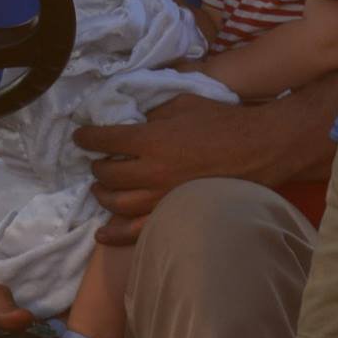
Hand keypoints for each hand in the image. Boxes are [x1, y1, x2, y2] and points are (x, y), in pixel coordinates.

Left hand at [76, 93, 242, 244]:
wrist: (256, 148)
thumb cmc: (220, 120)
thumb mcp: (181, 102)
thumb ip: (151, 113)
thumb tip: (131, 122)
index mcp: (150, 139)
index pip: (103, 140)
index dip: (86, 137)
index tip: (80, 136)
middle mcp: (151, 171)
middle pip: (107, 175)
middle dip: (96, 167)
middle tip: (96, 162)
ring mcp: (161, 197)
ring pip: (117, 204)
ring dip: (102, 195)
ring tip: (101, 188)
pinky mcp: (173, 215)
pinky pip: (138, 231)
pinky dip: (115, 234)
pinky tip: (101, 234)